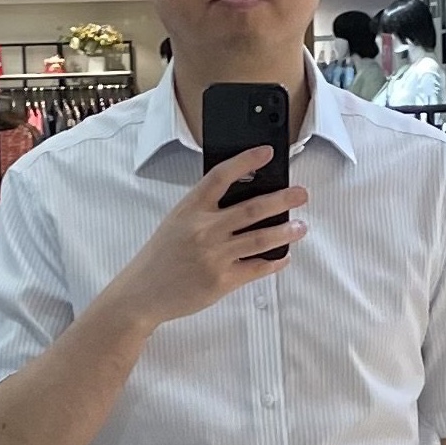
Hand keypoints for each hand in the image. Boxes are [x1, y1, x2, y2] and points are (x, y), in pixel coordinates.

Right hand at [122, 146, 307, 327]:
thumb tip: (248, 196)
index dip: (246, 161)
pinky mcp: (221, 281)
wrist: (143, 291)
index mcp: (190, 208)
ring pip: (260, 239)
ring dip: (285, 231)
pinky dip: (274, 261)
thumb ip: (207, 209)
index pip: (221, 176)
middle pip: (251, 209)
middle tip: (301, 194)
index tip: (267, 153)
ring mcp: (213, 256)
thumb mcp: (178, 221)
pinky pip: (256, 268)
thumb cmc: (162, 254)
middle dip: (282, 199)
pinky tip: (284, 256)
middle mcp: (203, 229)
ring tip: (301, 226)